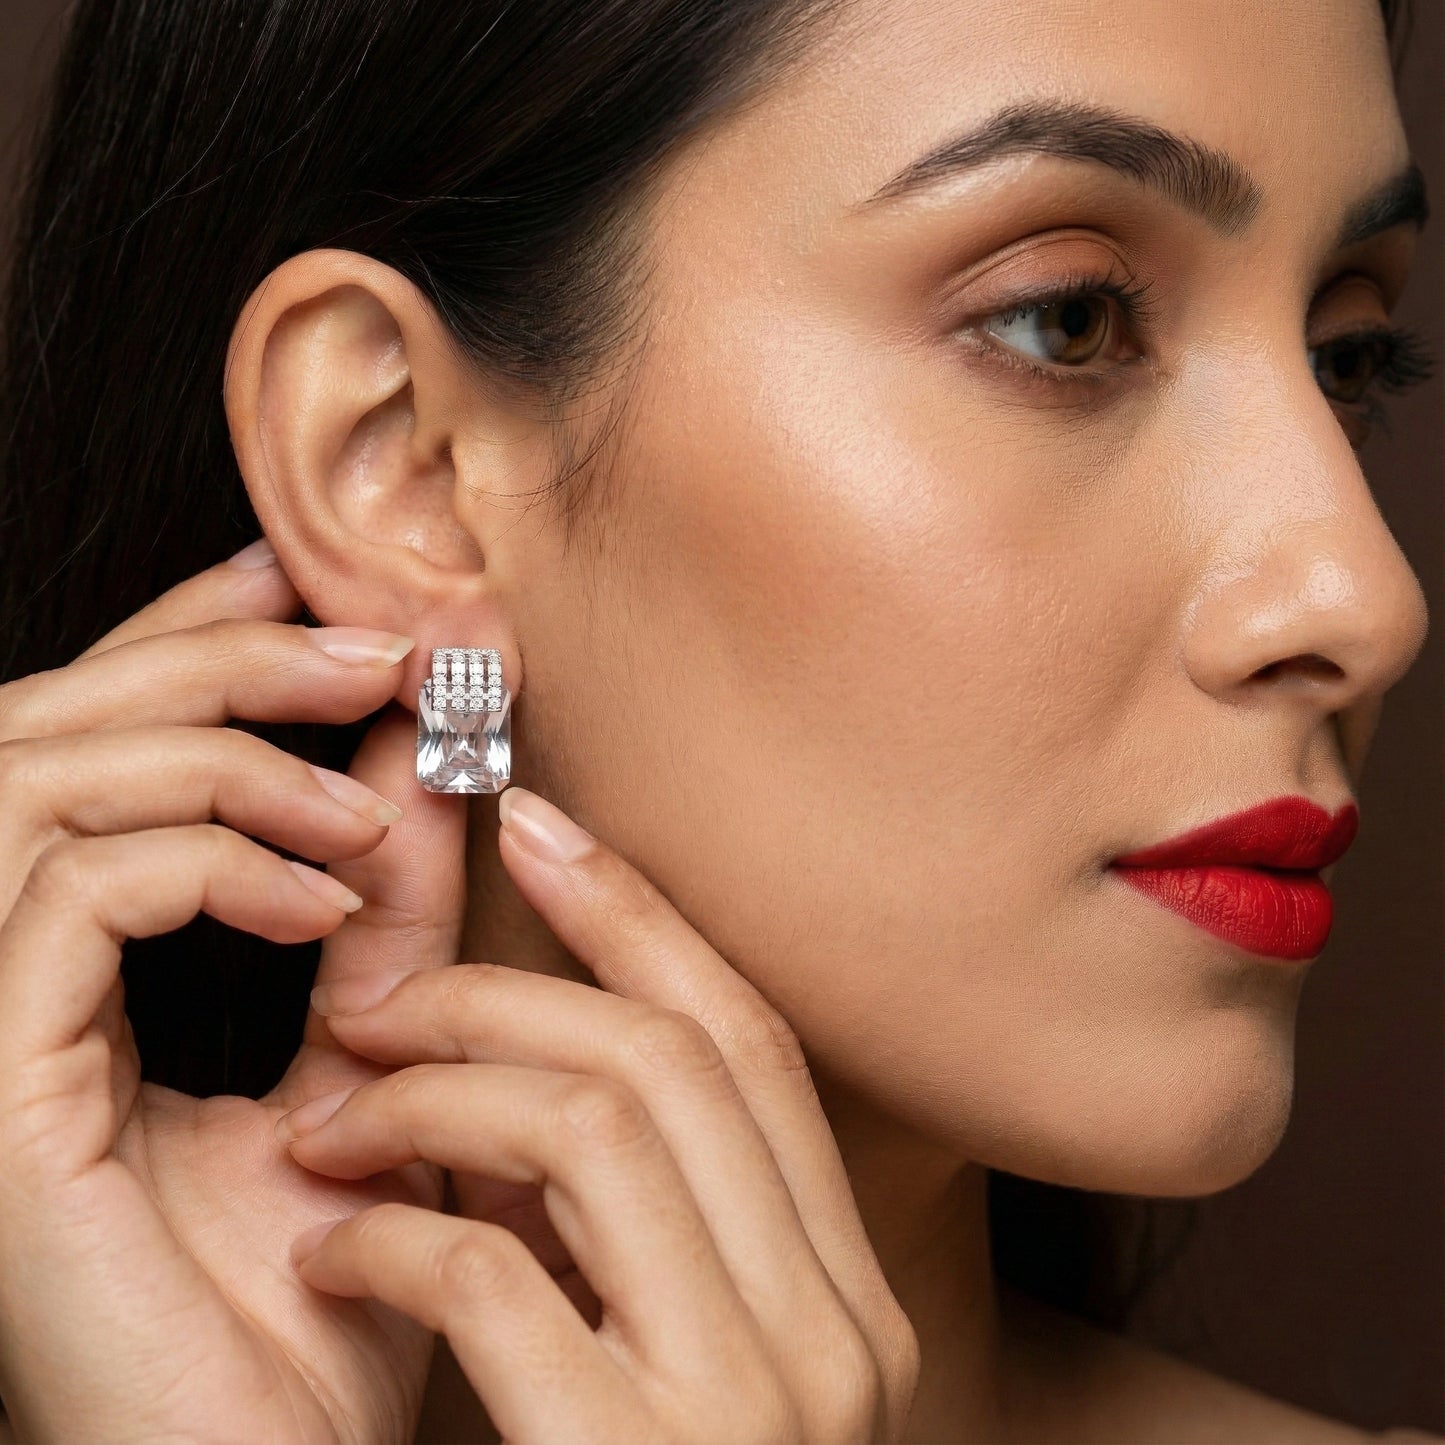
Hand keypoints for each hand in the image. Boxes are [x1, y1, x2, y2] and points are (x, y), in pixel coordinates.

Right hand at [0, 541, 467, 1441]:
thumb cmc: (329, 1291)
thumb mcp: (371, 1058)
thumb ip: (383, 913)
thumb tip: (418, 764)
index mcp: (78, 976)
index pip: (103, 751)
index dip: (192, 642)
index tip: (314, 585)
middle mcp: (3, 985)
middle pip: (52, 730)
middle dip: (218, 661)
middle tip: (377, 648)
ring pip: (43, 784)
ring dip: (224, 758)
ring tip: (364, 809)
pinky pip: (67, 895)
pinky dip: (204, 859)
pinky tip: (318, 900)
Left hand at [275, 789, 921, 1444]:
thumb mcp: (678, 1355)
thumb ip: (638, 1221)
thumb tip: (539, 1054)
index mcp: (843, 1291)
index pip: (751, 1040)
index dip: (643, 915)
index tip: (542, 824)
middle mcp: (832, 1333)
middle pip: (675, 1057)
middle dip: (508, 987)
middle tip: (379, 993)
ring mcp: (755, 1405)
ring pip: (600, 1121)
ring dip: (439, 1088)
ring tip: (336, 1114)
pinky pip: (501, 1270)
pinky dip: (396, 1227)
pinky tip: (337, 1239)